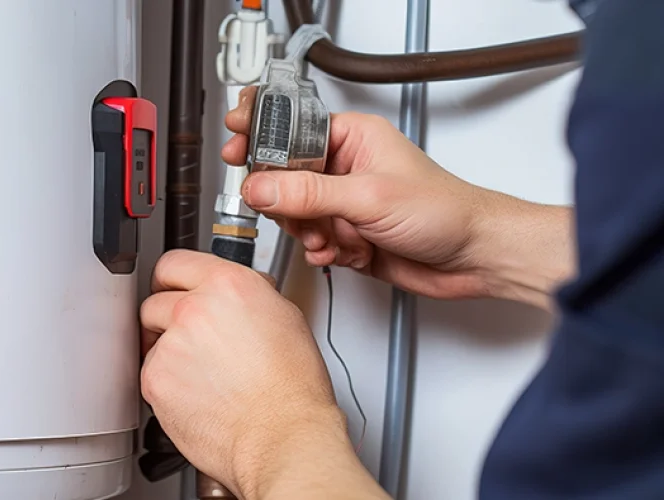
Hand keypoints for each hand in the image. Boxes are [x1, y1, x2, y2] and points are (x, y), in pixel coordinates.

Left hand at [140, 250, 383, 498]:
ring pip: (151, 340)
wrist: (282, 436)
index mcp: (227, 285)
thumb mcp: (283, 317)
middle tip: (191, 340)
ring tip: (203, 374)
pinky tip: (197, 393)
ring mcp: (171, 344)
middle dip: (168, 318)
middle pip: (154, 301)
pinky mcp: (155, 380)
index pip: (174, 263)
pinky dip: (166, 383)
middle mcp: (194, 308)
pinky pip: (150, 373)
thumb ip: (246, 296)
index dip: (173, 279)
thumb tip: (232, 295)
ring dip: (168, 352)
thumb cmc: (291, 388)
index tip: (171, 288)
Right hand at [222, 87, 572, 306]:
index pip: (291, 129)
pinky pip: (311, 241)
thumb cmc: (446, 211)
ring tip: (337, 237)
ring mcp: (344, 202)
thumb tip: (261, 187)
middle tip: (304, 213)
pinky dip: (323, 252)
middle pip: (284, 178)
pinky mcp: (346, 234)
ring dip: (311, 232)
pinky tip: (345, 252)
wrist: (475, 258)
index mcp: (354, 137)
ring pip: (295, 215)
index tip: (237, 147)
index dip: (261, 138)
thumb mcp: (369, 197)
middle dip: (291, 203)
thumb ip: (309, 193)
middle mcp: (345, 167)